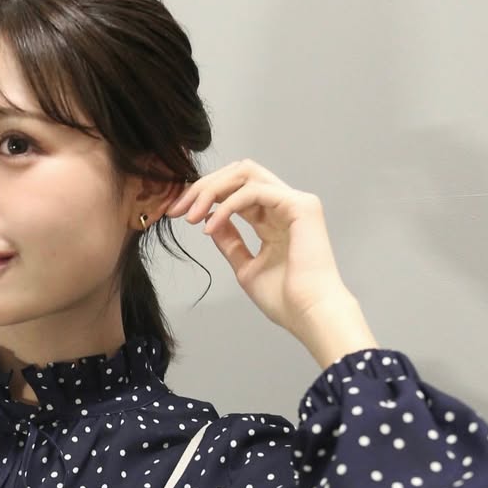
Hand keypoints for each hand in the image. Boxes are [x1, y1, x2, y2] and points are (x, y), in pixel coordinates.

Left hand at [165, 159, 353, 337]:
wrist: (310, 314)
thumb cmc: (286, 300)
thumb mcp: (246, 267)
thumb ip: (231, 243)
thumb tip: (210, 222)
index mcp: (275, 218)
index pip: (236, 190)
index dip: (204, 195)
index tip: (177, 213)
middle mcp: (285, 205)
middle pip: (238, 173)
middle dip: (204, 186)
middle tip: (178, 209)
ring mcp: (295, 202)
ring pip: (245, 173)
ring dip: (212, 190)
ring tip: (191, 216)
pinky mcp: (300, 205)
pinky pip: (254, 191)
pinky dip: (228, 205)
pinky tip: (211, 226)